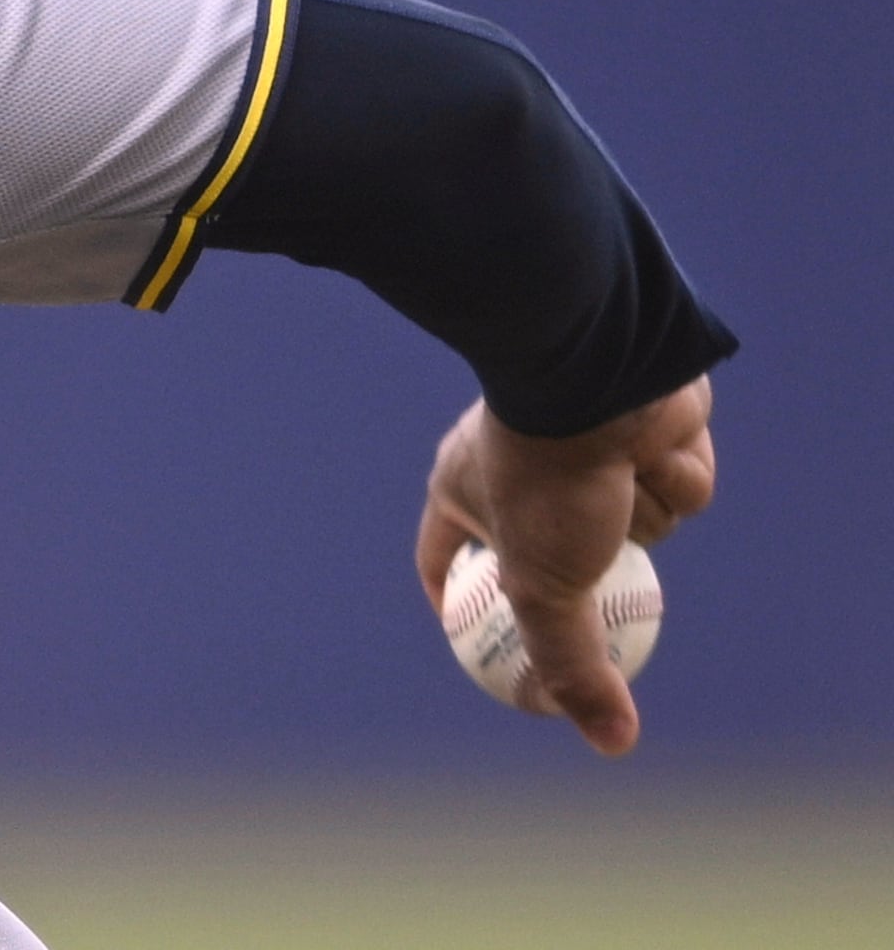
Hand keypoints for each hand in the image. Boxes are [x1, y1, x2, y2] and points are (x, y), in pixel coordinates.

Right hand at [414, 376, 716, 756]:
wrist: (603, 376)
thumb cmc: (545, 473)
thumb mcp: (545, 586)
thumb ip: (570, 664)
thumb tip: (609, 742)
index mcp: (463, 492)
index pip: (445, 565)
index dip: (463, 616)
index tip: (491, 660)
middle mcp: (521, 471)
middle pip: (553, 558)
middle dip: (588, 578)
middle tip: (608, 612)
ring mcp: (586, 451)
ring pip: (631, 529)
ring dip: (642, 526)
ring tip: (623, 493)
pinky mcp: (646, 436)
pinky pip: (674, 492)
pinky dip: (674, 487)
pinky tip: (657, 459)